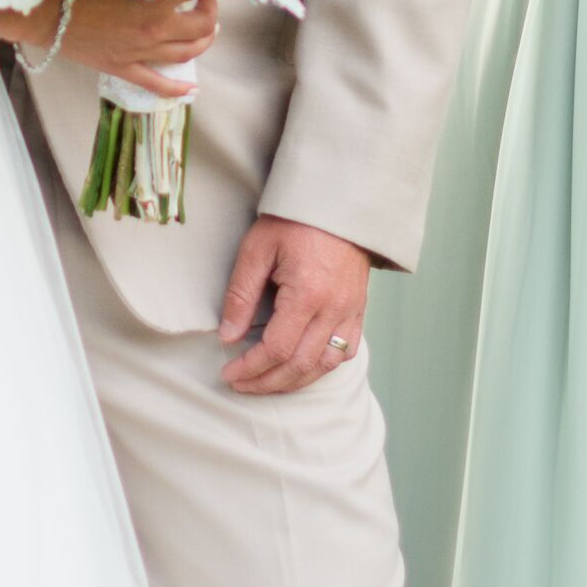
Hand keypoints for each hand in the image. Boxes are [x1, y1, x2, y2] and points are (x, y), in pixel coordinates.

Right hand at [47, 0, 217, 100]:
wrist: (43, 12)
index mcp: (155, 0)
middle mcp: (154, 29)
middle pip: (201, 26)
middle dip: (210, 10)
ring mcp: (141, 53)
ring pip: (187, 53)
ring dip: (203, 41)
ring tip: (207, 30)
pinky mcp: (124, 68)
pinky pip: (157, 84)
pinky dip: (177, 88)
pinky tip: (191, 89)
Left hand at [217, 216, 371, 395]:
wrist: (340, 202)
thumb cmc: (295, 220)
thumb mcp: (257, 249)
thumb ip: (241, 295)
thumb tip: (228, 336)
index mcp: (307, 294)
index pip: (277, 349)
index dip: (250, 368)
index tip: (229, 373)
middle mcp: (333, 309)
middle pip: (300, 365)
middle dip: (267, 382)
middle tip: (240, 384)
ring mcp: (350, 311)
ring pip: (325, 365)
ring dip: (294, 382)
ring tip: (266, 383)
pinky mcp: (358, 309)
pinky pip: (345, 351)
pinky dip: (322, 367)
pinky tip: (302, 368)